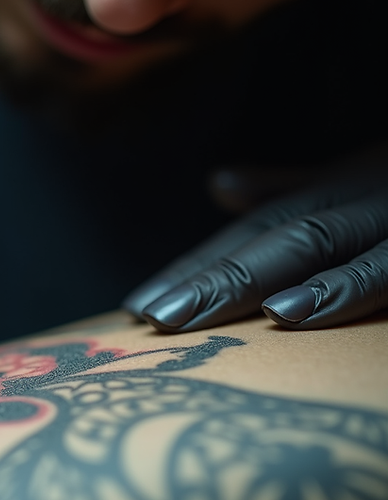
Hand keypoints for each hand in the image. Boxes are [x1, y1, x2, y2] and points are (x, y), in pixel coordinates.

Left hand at [123, 147, 387, 332]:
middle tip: (149, 317)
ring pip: (309, 242)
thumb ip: (290, 189)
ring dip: (245, 278)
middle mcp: (356, 197)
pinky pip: (384, 266)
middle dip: (204, 277)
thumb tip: (220, 185)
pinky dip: (338, 288)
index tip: (136, 306)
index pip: (249, 231)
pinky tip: (287, 313)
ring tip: (188, 315)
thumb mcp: (360, 182)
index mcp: (335, 190)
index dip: (193, 267)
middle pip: (265, 235)